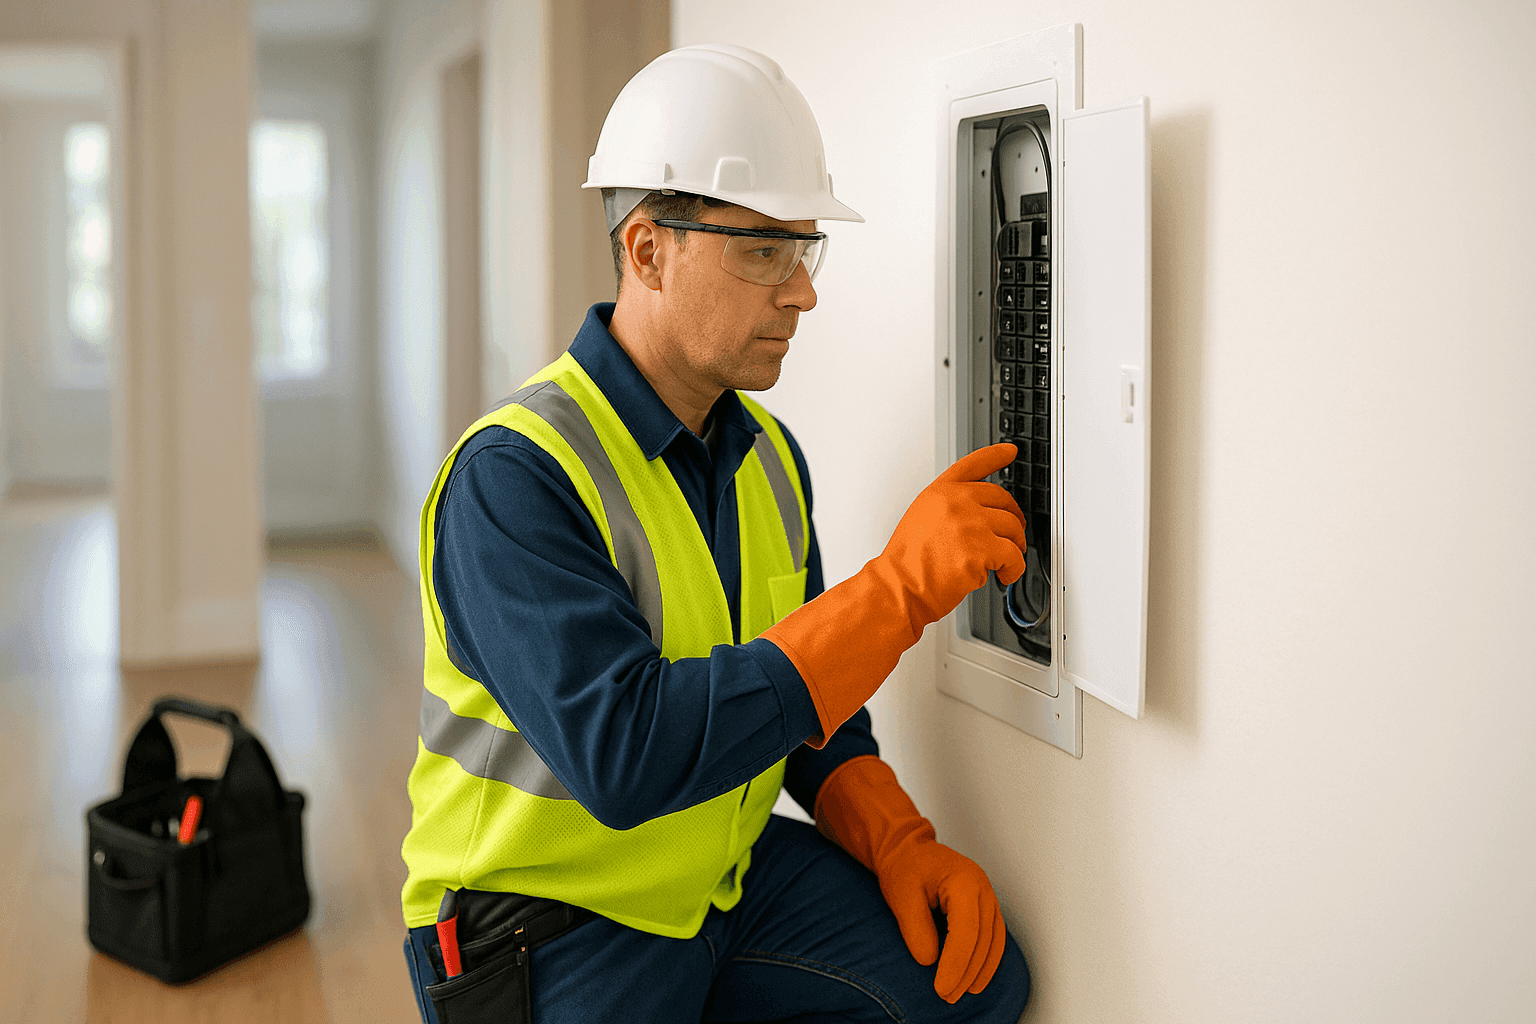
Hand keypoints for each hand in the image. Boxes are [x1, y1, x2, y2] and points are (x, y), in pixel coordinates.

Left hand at [814, 756, 1009, 1003]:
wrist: (908, 848)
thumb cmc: (905, 866)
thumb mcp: (902, 896)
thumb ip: (916, 929)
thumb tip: (930, 961)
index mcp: (964, 881)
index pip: (966, 932)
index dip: (955, 964)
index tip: (941, 987)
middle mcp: (983, 888)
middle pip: (982, 941)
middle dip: (966, 973)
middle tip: (946, 996)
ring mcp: (988, 896)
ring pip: (993, 942)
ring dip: (979, 972)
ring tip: (960, 993)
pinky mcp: (985, 906)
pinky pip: (993, 938)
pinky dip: (986, 961)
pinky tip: (974, 980)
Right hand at [879, 443, 1027, 632]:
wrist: (899, 588)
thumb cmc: (906, 564)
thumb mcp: (920, 520)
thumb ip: (948, 510)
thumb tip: (979, 517)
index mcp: (940, 493)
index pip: (973, 465)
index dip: (995, 456)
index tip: (1008, 451)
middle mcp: (956, 502)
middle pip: (1003, 501)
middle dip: (1013, 522)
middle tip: (1012, 538)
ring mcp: (971, 523)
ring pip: (1013, 529)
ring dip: (1014, 548)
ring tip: (1003, 564)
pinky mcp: (982, 549)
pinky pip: (1015, 557)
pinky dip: (1014, 570)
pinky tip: (1004, 576)